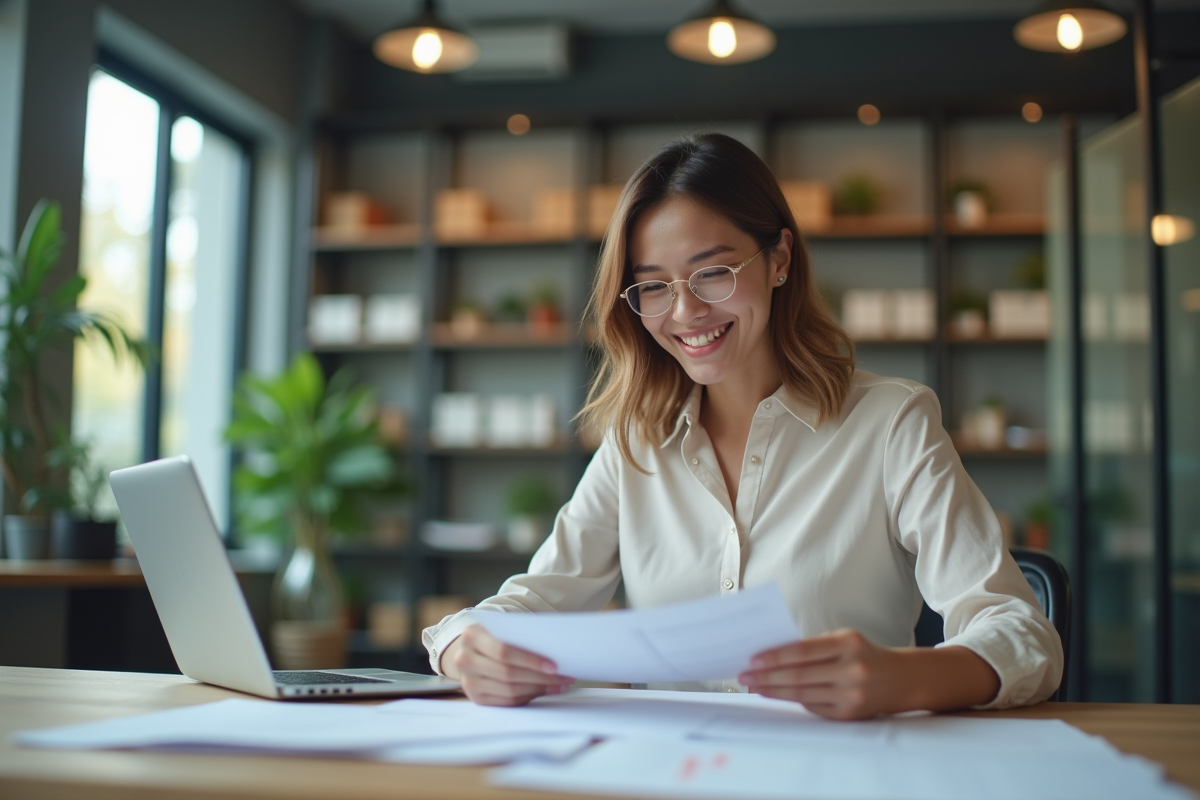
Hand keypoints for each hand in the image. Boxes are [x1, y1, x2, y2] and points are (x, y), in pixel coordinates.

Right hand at [441, 624, 574, 705]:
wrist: (471, 647)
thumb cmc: (495, 634)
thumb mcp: (502, 627)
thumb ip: (521, 635)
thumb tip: (556, 651)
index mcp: (472, 635)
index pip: (503, 651)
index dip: (529, 660)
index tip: (554, 665)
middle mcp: (464, 659)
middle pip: (508, 674)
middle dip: (540, 677)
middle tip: (565, 677)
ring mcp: (468, 681)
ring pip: (509, 690)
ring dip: (539, 688)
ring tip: (560, 684)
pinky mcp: (475, 697)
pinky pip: (507, 701)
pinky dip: (529, 696)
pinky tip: (545, 690)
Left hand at [738, 630, 1000, 719]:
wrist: (902, 679)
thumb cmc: (863, 653)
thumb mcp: (843, 639)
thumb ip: (813, 646)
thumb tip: (771, 655)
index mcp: (848, 644)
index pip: (802, 651)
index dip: (775, 658)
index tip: (752, 660)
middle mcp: (852, 670)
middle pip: (799, 676)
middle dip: (767, 677)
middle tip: (743, 677)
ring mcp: (852, 694)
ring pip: (803, 694)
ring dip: (774, 691)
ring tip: (754, 687)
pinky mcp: (850, 713)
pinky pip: (814, 707)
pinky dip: (793, 700)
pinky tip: (776, 695)